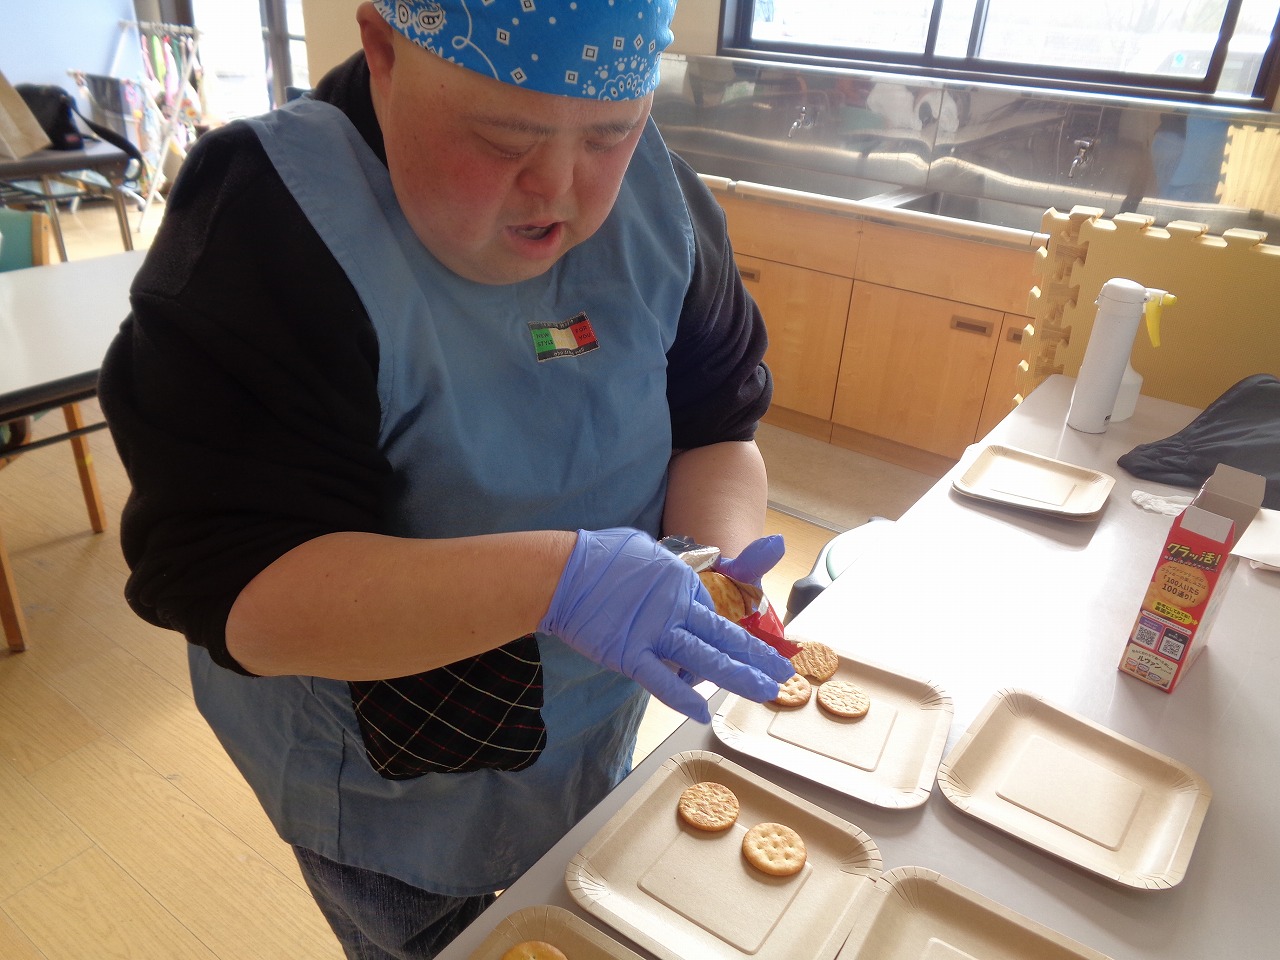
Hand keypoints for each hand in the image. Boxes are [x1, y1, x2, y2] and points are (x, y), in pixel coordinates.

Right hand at [539, 528, 794, 721]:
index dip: (735, 635)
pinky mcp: (629, 654)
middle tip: (783, 673)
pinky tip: (702, 712)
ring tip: (765, 691)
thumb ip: (665, 570)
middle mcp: (675, 607)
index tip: (752, 650)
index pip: (715, 615)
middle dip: (757, 656)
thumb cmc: (598, 555)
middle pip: (724, 637)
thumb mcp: (644, 549)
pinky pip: (660, 680)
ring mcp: (654, 632)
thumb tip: (670, 578)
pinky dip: (681, 698)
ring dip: (738, 676)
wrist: (561, 571)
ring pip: (705, 659)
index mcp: (680, 582)